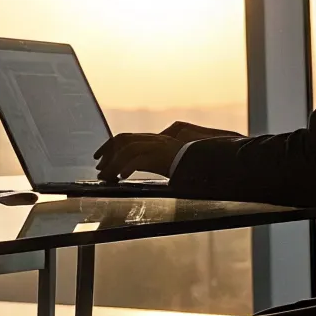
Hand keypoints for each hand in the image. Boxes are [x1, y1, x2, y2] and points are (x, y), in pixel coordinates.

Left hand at [92, 123, 240, 181]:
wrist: (216, 161)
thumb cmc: (199, 164)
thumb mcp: (174, 164)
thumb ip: (157, 163)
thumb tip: (135, 171)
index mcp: (158, 140)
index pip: (128, 139)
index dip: (111, 147)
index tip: (101, 160)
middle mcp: (157, 139)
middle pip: (123, 139)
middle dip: (107, 152)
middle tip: (98, 168)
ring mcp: (161, 144)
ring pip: (128, 147)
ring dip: (113, 162)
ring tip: (106, 176)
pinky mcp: (165, 153)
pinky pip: (140, 158)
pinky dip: (128, 167)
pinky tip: (122, 177)